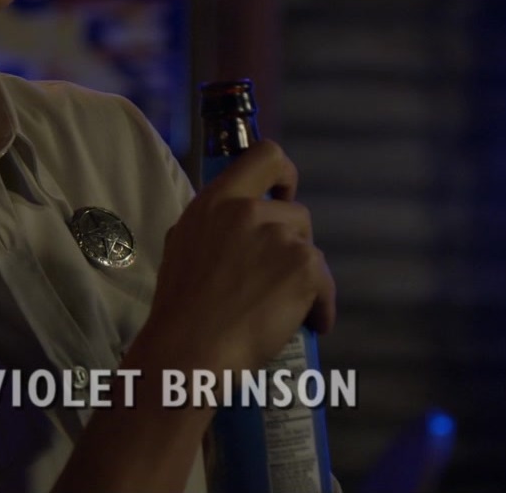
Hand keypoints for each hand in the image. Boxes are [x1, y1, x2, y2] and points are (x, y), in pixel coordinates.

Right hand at [134, 140, 336, 374]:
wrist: (188, 350)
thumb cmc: (180, 309)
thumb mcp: (183, 245)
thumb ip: (213, 225)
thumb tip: (234, 227)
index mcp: (215, 201)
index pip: (266, 155)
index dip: (284, 174)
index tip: (284, 194)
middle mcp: (246, 210)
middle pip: (296, 213)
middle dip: (292, 244)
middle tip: (275, 276)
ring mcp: (277, 237)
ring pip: (310, 250)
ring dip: (304, 277)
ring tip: (286, 307)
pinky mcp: (302, 268)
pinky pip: (325, 284)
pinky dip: (320, 307)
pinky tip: (308, 325)